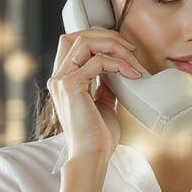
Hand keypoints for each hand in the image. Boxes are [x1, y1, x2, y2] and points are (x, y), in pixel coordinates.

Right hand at [47, 29, 146, 160]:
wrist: (92, 156)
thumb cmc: (98, 137)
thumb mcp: (104, 104)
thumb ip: (105, 85)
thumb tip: (118, 71)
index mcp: (63, 80)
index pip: (73, 43)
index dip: (98, 38)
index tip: (123, 49)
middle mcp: (58, 77)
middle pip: (76, 35)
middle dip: (106, 36)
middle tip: (130, 49)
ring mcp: (62, 80)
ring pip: (85, 41)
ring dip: (114, 47)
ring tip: (133, 61)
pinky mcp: (71, 86)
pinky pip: (98, 61)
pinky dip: (118, 64)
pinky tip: (132, 74)